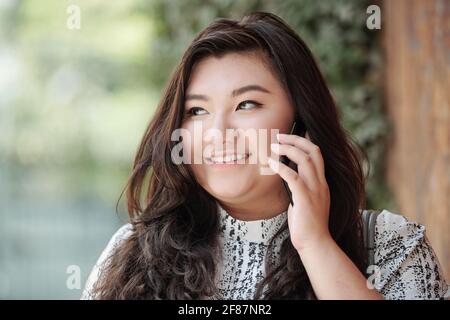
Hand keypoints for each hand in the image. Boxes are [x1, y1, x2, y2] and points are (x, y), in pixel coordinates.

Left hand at [268, 132, 330, 252]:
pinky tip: (271, 162)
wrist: (315, 243)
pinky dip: (281, 167)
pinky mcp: (305, 199)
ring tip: (275, 145)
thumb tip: (286, 172)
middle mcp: (321, 184)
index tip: (294, 133)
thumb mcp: (305, 200)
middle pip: (314, 152)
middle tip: (280, 136)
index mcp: (322, 183)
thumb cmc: (307, 224)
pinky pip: (294, 178)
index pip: (318, 155)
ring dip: (289, 149)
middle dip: (297, 140)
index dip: (307, 141)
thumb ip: (300, 186)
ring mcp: (315, 191)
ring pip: (306, 160)